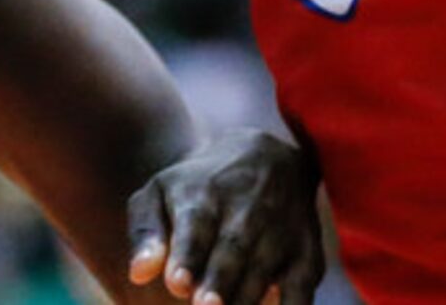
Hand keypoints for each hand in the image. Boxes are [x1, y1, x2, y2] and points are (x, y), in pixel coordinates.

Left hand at [126, 128, 323, 304]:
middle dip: (219, 282)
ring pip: (264, 270)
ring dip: (247, 299)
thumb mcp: (161, 192)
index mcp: (204, 195)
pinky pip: (304, 287)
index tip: (176, 283)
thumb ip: (145, 232)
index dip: (188, 255)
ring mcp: (280, 232)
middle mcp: (246, 211)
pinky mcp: (307, 253)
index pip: (197, 225)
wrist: (266, 156)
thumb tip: (138, 274)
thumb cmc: (198, 186)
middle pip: (233, 250)